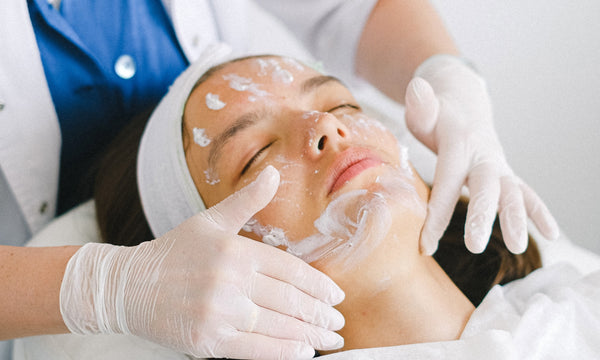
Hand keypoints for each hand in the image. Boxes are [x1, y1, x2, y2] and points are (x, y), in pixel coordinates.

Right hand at [60, 166, 344, 358]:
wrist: (129, 286)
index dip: (318, 285)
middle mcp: (230, 282)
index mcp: (236, 251)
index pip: (290, 270)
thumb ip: (246, 200)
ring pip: (277, 326)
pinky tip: (303, 351)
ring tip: (330, 339)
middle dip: (320, 313)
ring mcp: (219, 313)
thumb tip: (274, 173)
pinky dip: (283, 351)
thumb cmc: (174, 252)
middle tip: (339, 322)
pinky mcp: (208, 340)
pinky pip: (255, 349)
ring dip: (310, 334)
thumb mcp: (210, 221)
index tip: (337, 295)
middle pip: (289, 300)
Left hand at [404, 56, 558, 254]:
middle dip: (481, 216)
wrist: (463, 104)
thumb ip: (420, 104)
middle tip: (475, 246)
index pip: (446, 181)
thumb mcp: (423, 108)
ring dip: (516, 218)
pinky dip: (539, 212)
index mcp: (458, 143)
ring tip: (518, 247)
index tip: (425, 245)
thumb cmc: (436, 115)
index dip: (436, 214)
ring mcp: (498, 165)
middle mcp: (483, 155)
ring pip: (511, 192)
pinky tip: (552, 234)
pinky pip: (525, 193)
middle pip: (484, 187)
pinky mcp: (505, 173)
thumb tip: (416, 87)